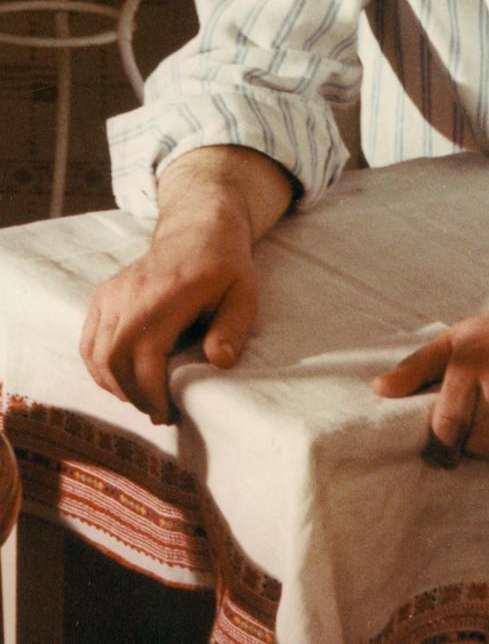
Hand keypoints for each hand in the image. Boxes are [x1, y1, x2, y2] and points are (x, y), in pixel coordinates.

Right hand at [80, 145, 292, 423]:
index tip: (168, 413)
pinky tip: (124, 382)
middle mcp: (131, 293)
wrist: (198, 230)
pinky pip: (89, 343)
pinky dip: (101, 370)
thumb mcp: (245, 294)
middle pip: (113, 359)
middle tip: (159, 412)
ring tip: (145, 399)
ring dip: (116, 386)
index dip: (151, 392)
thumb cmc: (225, 267)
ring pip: (96, 354)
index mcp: (167, 294)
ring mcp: (112, 293)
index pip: (144, 354)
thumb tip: (219, 361)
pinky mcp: (103, 296)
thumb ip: (232, 328)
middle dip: (133, 395)